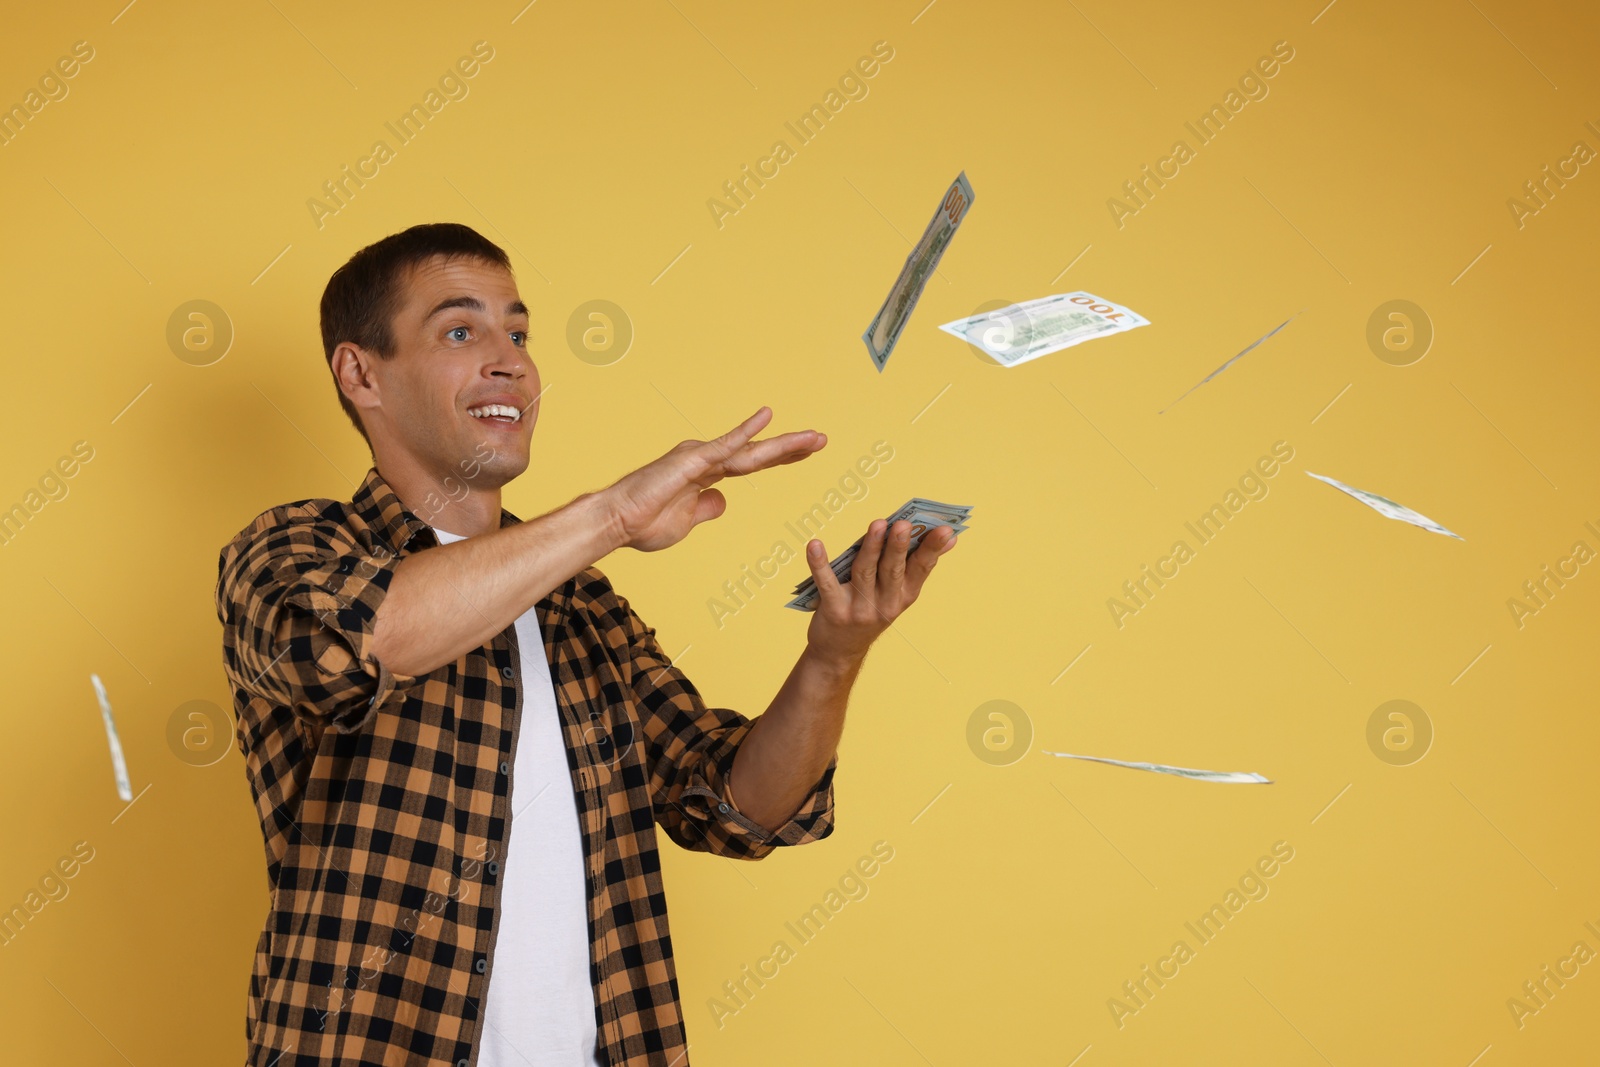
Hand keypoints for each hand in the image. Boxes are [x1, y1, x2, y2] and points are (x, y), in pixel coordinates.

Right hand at [601, 407, 823, 552]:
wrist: (616, 524)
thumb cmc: (643, 524)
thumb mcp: (687, 522)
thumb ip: (706, 508)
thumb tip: (723, 501)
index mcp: (706, 475)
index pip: (751, 463)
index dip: (779, 457)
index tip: (805, 453)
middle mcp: (705, 460)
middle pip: (757, 453)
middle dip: (790, 448)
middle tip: (821, 439)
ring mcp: (699, 457)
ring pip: (750, 449)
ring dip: (783, 444)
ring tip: (813, 439)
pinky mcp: (691, 460)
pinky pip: (724, 445)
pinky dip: (746, 431)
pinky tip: (765, 417)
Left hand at [803, 518, 957, 662]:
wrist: (840, 650)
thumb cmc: (871, 610)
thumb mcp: (899, 593)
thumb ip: (917, 564)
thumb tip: (949, 537)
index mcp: (904, 595)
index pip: (921, 568)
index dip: (933, 548)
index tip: (945, 529)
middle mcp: (885, 603)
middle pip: (892, 570)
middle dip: (899, 546)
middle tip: (904, 524)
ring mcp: (859, 608)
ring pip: (865, 572)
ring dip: (871, 548)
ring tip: (877, 525)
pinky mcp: (834, 610)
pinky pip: (826, 583)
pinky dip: (819, 563)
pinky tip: (815, 545)